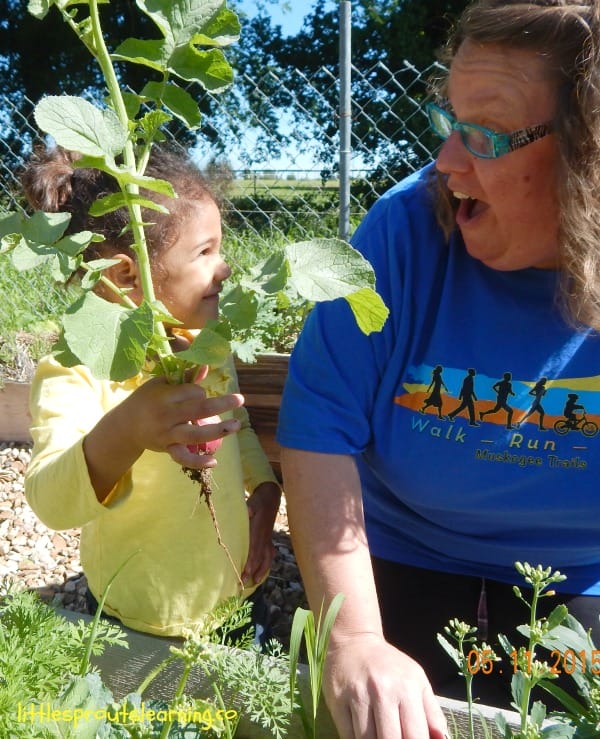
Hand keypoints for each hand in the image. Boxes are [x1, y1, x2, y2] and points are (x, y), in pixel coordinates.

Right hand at [84, 369, 244, 501]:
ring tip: (236, 426)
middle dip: (221, 404)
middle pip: (198, 409)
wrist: (125, 426)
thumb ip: (184, 377)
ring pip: (195, 434)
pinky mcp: (167, 449)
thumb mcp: (161, 384)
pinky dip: (197, 462)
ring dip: (217, 430)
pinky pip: (183, 458)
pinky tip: (214, 462)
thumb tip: (206, 367)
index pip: (192, 392)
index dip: (200, 391)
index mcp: (165, 396)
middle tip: (240, 399)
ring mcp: (167, 435)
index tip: (198, 393)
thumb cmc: (146, 399)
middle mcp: (167, 416)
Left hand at [242, 482, 280, 584]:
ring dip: (261, 570)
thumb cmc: (259, 501)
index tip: (246, 572)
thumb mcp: (252, 502)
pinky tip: (263, 571)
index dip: (251, 561)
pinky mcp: (269, 538)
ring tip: (256, 581)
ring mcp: (268, 538)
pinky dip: (266, 563)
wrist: (270, 497)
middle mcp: (264, 537)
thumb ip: (250, 508)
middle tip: (245, 583)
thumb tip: (248, 511)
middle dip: (253, 570)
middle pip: (259, 557)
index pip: (255, 549)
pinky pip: (269, 553)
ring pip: (266, 557)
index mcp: (259, 530)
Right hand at [324, 634, 447, 738]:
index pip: (416, 736)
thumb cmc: (390, 665)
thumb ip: (432, 713)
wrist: (354, 640)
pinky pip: (348, 736)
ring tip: (379, 736)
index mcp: (408, 688)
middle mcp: (383, 691)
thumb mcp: (417, 680)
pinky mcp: (337, 700)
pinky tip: (363, 734)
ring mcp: (358, 695)